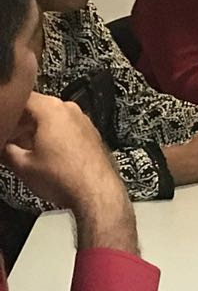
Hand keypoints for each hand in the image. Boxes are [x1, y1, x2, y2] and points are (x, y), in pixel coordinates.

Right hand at [1, 93, 121, 207]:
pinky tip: (42, 154)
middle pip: (37, 108)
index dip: (7, 112)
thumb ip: (5, 150)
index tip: (2, 123)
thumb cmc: (63, 177)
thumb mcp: (22, 164)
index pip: (21, 98)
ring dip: (34, 130)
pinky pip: (66, 129)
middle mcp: (70, 110)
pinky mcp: (90, 135)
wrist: (96, 193)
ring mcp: (83, 122)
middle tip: (6, 138)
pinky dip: (51, 136)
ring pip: (52, 119)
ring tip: (20, 148)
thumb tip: (2, 148)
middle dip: (19, 123)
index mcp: (52, 109)